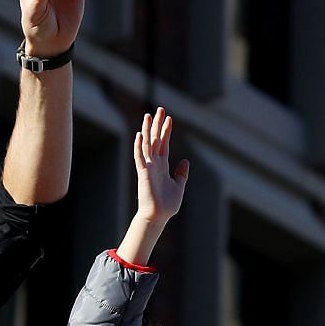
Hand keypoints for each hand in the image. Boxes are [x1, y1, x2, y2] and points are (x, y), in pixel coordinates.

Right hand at [134, 107, 188, 225]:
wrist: (158, 216)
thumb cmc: (167, 204)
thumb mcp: (179, 186)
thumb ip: (181, 173)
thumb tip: (185, 161)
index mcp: (162, 166)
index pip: (163, 144)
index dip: (166, 131)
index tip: (168, 118)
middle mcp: (154, 164)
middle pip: (155, 140)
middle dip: (157, 125)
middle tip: (160, 109)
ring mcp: (148, 167)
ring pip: (146, 145)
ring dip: (147, 130)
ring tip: (148, 116)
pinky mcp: (143, 173)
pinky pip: (139, 157)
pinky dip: (139, 146)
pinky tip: (139, 135)